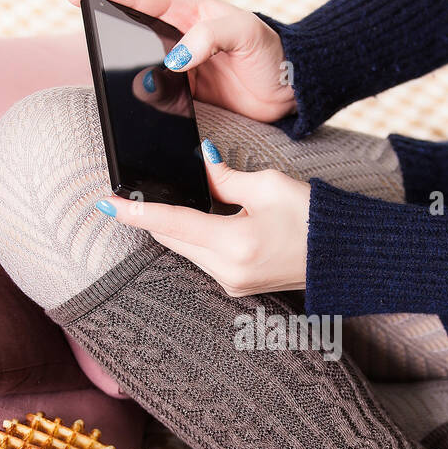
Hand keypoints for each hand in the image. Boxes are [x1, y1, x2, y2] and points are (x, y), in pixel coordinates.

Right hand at [69, 0, 296, 122]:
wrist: (290, 91)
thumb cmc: (272, 53)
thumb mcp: (244, 33)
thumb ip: (208, 38)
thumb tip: (174, 57)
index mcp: (191, 8)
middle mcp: (181, 33)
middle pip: (133, 29)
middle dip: (109, 31)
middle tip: (88, 35)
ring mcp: (182, 63)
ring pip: (141, 63)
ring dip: (126, 70)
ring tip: (107, 72)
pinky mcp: (187, 92)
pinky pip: (158, 93)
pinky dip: (146, 98)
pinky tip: (134, 101)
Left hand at [94, 140, 308, 295]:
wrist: (343, 256)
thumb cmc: (313, 218)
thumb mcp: (267, 186)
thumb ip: (224, 176)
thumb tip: (199, 162)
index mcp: (234, 244)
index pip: (171, 224)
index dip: (134, 213)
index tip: (105, 204)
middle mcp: (228, 271)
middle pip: (171, 238)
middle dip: (151, 215)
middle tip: (129, 192)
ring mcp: (232, 283)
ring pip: (184, 249)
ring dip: (172, 225)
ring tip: (162, 200)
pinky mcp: (238, 286)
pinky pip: (201, 258)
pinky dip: (193, 237)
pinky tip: (194, 218)